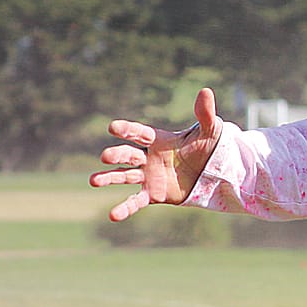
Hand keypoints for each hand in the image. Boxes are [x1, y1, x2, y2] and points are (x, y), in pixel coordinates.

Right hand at [90, 87, 225, 220]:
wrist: (212, 172)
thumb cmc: (208, 148)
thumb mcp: (210, 131)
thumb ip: (205, 113)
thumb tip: (206, 91)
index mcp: (157, 140)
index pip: (138, 133)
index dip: (127, 130)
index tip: (113, 127)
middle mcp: (147, 157)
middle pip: (127, 154)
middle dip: (117, 155)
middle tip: (106, 157)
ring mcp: (148, 176)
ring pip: (124, 176)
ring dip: (109, 178)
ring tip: (93, 181)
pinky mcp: (153, 194)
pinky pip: (136, 201)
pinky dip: (124, 208)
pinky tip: (112, 216)